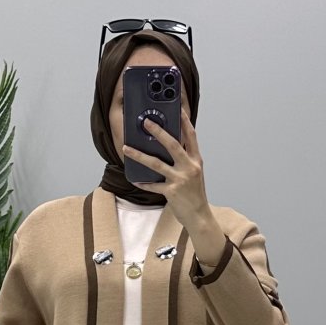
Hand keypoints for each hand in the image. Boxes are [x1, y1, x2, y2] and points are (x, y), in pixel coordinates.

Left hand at [121, 108, 208, 225]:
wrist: (199, 216)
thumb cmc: (195, 193)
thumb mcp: (194, 173)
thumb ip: (184, 159)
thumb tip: (168, 146)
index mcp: (196, 160)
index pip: (191, 136)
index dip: (185, 121)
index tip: (178, 108)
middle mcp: (189, 167)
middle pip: (172, 145)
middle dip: (158, 131)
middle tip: (146, 122)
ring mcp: (180, 179)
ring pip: (156, 163)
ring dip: (139, 155)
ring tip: (126, 148)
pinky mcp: (172, 192)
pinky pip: (153, 184)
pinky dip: (143, 182)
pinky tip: (134, 178)